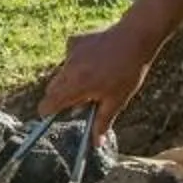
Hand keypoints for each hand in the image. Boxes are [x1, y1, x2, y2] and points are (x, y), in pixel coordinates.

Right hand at [40, 20, 160, 129]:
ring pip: (62, 73)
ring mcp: (70, 53)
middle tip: (82, 100)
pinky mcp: (74, 41)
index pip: (49, 103)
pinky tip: (95, 60)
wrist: (135, 38)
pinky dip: (77, 63)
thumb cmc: (128, 71)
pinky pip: (69, 58)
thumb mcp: (117, 100)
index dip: (48, 112)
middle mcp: (68, 69)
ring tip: (95, 78)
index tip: (51, 117)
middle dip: (61, 97)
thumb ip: (102, 122)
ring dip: (71, 80)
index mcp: (76, 86)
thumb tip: (96, 144)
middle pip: (52, 89)